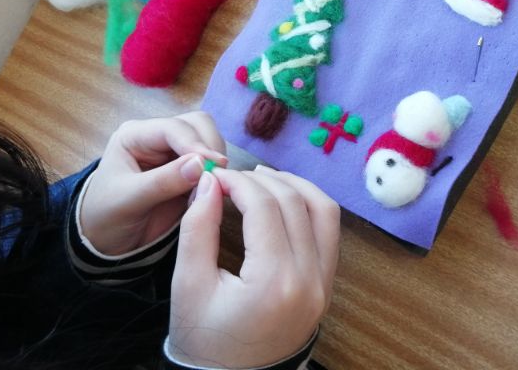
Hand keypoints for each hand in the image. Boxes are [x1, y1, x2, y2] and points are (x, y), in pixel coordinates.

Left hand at [80, 112, 226, 255]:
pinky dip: (217, 172)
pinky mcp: (189, 169)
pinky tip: (212, 190)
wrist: (107, 241)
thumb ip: (163, 182)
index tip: (214, 165)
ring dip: (216, 159)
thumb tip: (201, 164)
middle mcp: (157, 137)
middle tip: (217, 175)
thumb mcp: (128, 200)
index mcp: (135, 135)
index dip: (195, 144)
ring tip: (212, 185)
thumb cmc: (106, 217)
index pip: (172, 128)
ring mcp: (174, 151)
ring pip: (209, 139)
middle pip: (196, 125)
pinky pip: (211, 162)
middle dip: (209, 147)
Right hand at [169, 166, 339, 368]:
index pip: (264, 207)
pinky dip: (310, 206)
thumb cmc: (204, 341)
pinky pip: (329, 231)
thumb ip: (198, 228)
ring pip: (323, 211)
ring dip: (294, 185)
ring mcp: (324, 283)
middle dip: (261, 180)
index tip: (214, 177)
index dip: (238, 183)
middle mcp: (309, 279)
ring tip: (262, 178)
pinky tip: (284, 198)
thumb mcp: (188, 285)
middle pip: (295, 202)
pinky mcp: (327, 286)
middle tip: (232, 177)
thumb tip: (209, 181)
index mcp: (274, 281)